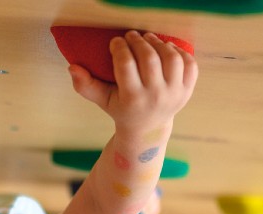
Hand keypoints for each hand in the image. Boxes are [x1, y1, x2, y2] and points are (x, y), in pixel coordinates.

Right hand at [68, 31, 197, 133]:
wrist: (148, 128)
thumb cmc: (122, 109)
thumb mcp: (102, 100)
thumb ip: (85, 85)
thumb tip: (72, 67)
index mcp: (133, 99)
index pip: (126, 65)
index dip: (119, 48)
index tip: (115, 42)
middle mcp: (156, 97)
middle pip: (150, 59)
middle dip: (139, 41)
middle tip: (131, 36)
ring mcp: (175, 95)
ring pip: (172, 59)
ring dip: (159, 44)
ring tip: (148, 40)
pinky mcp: (187, 91)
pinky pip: (190, 65)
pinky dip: (180, 52)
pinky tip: (166, 49)